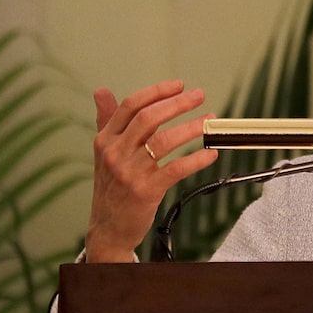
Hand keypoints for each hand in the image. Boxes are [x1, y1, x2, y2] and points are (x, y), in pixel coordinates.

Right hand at [86, 80, 218, 262]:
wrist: (108, 227)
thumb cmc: (111, 186)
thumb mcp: (103, 152)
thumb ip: (106, 120)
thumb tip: (101, 91)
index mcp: (105, 139)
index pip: (130, 106)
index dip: (156, 92)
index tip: (178, 85)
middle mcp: (115, 153)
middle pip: (148, 118)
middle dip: (177, 104)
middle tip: (199, 96)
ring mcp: (130, 172)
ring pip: (164, 141)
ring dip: (191, 128)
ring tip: (209, 120)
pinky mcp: (146, 190)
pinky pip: (175, 169)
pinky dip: (196, 160)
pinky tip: (211, 154)